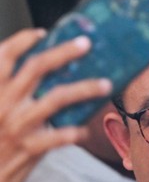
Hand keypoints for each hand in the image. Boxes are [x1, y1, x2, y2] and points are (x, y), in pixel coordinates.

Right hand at [0, 30, 110, 181]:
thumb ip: (12, 93)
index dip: (22, 41)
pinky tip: (84, 131)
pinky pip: (58, 137)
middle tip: (86, 43)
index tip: (42, 32)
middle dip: (63, 52)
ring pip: (56, 98)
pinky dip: (74, 132)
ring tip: (105, 84)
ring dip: (84, 88)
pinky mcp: (29, 148)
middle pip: (36, 68)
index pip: (3, 57)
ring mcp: (17, 125)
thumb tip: (46, 74)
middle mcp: (4, 104)